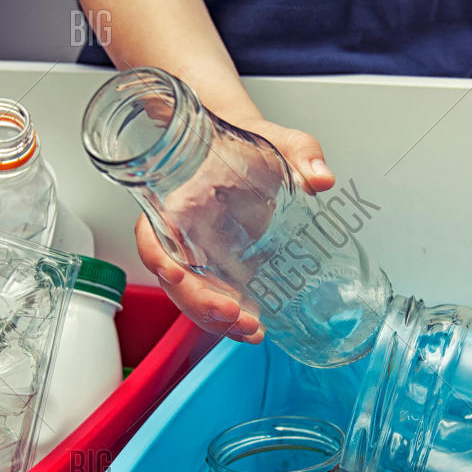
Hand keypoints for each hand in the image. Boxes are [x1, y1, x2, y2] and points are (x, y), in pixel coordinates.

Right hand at [135, 116, 333, 343]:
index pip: (150, 233)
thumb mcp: (281, 141)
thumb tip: (322, 178)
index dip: (156, 255)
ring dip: (215, 321)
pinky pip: (214, 298)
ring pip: (192, 297)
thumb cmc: (253, 144)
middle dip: (199, 304)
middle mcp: (182, 234)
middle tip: (235, 315)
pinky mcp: (220, 268)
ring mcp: (200, 255)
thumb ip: (301, 153)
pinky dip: (230, 319)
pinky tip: (256, 328)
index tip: (173, 274)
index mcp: (180, 201)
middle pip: (173, 279)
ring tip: (252, 331)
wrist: (254, 154)